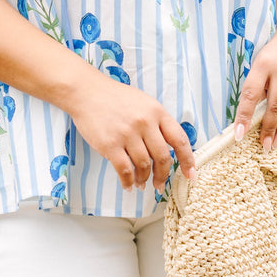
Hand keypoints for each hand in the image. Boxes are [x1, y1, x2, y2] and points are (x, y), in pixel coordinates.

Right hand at [68, 75, 195, 192]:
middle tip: (159, 184)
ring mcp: (127, 134)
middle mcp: (145, 122)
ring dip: (144, 179)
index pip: (179, 139)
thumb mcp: (143, 102)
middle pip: (162, 157)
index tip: (190, 175)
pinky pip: (125, 170)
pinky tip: (128, 185)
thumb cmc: (115, 97)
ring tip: (141, 183)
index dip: (188, 160)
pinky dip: (128, 181)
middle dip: (163, 175)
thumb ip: (157, 122)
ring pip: (144, 165)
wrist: (86, 91)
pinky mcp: (110, 144)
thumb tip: (169, 148)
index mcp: (156, 111)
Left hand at [234, 17, 276, 149]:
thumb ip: (258, 86)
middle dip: (268, 128)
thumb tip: (252, 118)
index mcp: (263, 63)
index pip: (251, 93)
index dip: (244, 115)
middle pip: (275, 105)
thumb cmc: (276, 53)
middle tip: (264, 145)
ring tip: (276, 142)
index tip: (239, 134)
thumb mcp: (261, 62)